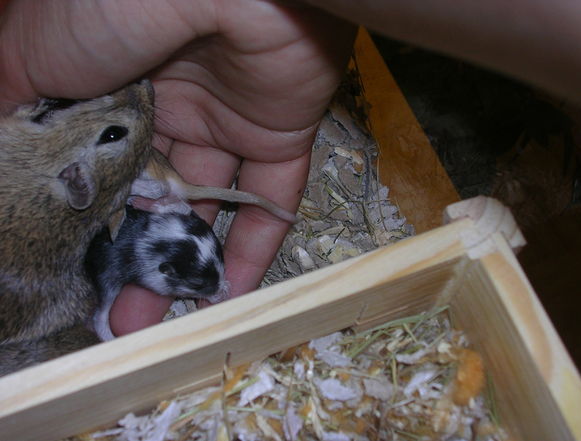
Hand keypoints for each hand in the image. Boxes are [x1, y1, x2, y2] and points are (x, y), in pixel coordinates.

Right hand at [0, 0, 355, 334]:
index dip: (86, 215)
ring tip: (155, 321)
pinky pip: (270, 197)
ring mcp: (229, 119)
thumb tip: (3, 144)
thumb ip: (16, 96)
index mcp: (113, 82)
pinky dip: (253, 244)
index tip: (73, 262)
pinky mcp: (281, 133)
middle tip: (111, 309)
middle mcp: (172, 103)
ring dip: (183, 260)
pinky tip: (225, 293)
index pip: (100, 162)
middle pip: (151, 193)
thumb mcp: (38, 48)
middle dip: (130, 250)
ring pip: (204, 203)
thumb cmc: (120, 2)